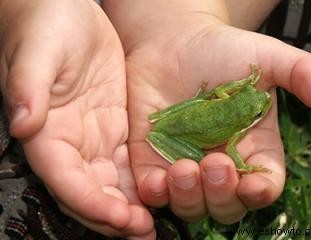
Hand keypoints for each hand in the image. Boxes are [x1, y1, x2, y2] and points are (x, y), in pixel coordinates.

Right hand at [0, 0, 154, 237]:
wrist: (67, 13)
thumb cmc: (47, 26)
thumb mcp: (38, 52)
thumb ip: (28, 87)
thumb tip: (22, 124)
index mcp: (47, 133)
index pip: (66, 179)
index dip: (91, 203)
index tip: (120, 218)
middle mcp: (71, 143)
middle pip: (91, 192)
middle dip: (114, 216)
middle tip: (144, 232)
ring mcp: (95, 137)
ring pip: (112, 184)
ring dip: (130, 207)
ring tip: (153, 225)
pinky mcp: (115, 127)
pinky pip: (129, 163)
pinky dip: (142, 182)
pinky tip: (161, 192)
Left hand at [104, 1, 310, 223]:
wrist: (173, 43)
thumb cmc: (221, 50)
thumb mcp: (265, 57)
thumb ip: (299, 73)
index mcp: (252, 147)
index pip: (263, 184)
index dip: (260, 192)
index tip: (252, 185)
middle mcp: (220, 162)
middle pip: (226, 205)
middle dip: (222, 196)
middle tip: (215, 164)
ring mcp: (185, 164)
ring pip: (191, 205)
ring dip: (189, 197)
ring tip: (183, 169)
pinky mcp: (153, 161)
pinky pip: (155, 191)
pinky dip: (156, 194)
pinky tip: (155, 181)